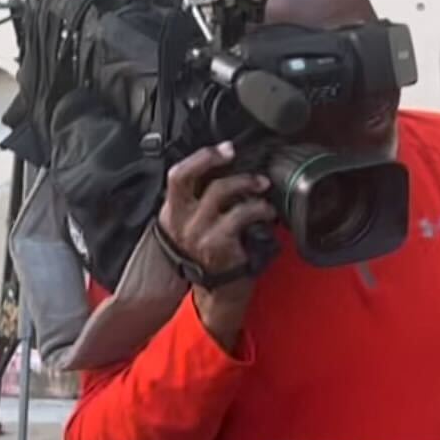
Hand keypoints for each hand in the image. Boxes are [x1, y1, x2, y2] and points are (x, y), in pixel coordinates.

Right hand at [159, 142, 272, 349]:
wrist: (217, 291)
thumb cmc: (212, 253)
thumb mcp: (197, 226)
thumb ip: (203, 202)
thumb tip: (228, 171)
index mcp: (173, 212)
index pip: (177, 176)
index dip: (199, 158)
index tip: (223, 148)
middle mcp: (179, 220)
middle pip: (186, 177)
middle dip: (211, 158)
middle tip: (235, 154)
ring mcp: (196, 231)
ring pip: (219, 191)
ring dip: (246, 182)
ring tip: (262, 186)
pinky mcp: (216, 242)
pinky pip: (241, 214)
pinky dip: (259, 208)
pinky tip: (267, 212)